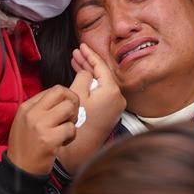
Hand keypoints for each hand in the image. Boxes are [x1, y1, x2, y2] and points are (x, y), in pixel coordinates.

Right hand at [7, 85, 79, 175]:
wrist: (19, 171)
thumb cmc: (26, 146)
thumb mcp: (26, 121)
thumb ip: (42, 108)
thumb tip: (65, 98)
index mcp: (27, 107)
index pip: (55, 89)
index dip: (66, 98)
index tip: (66, 110)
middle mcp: (32, 113)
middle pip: (62, 92)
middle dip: (73, 102)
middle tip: (71, 117)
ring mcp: (40, 126)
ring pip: (69, 109)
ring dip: (72, 121)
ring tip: (65, 131)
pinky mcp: (49, 140)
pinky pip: (71, 129)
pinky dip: (71, 136)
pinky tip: (63, 143)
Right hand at [58, 43, 125, 172]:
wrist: (81, 147)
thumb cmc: (79, 121)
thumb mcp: (78, 93)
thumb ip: (83, 76)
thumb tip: (87, 71)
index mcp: (112, 91)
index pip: (101, 66)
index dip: (90, 54)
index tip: (82, 46)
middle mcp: (118, 97)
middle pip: (102, 74)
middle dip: (88, 63)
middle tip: (76, 53)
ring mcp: (115, 105)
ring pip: (101, 82)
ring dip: (88, 72)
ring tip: (75, 61)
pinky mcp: (111, 111)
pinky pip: (101, 91)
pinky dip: (91, 84)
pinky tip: (81, 77)